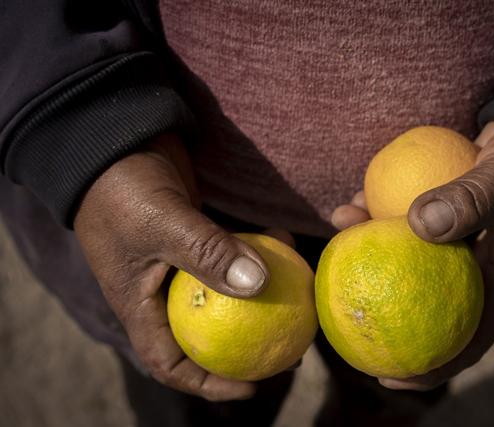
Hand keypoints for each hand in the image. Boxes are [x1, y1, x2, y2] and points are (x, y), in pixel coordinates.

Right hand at [74, 133, 269, 400]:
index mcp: (140, 304)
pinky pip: (231, 255)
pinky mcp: (197, 236)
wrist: (116, 137)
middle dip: (246, 344)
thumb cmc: (123, 187)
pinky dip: (256, 253)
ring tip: (297, 299)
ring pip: (225, 293)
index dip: (210, 383)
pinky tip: (285, 243)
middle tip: (289, 346)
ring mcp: (181, 262)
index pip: (172, 361)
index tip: (254, 385)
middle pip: (208, 333)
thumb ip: (208, 253)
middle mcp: (161, 290)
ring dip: (259, 296)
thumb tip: (260, 285)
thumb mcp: (163, 224)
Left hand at [332, 121, 493, 389]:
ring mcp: (455, 242)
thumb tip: (417, 226)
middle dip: (380, 303)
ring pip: (406, 256)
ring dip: (370, 245)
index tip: (386, 377)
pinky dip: (379, 212)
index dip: (430, 369)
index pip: (465, 342)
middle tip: (339, 300)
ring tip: (340, 223)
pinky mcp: (442, 214)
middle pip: (421, 300)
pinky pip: (404, 221)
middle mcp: (472, 269)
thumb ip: (472, 201)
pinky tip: (355, 197)